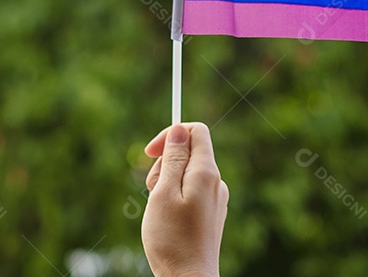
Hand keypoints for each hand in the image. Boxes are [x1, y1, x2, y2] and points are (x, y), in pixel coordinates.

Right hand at [140, 122, 228, 276]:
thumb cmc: (172, 238)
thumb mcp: (164, 192)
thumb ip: (173, 158)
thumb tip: (179, 129)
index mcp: (206, 172)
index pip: (195, 131)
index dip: (171, 134)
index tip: (151, 152)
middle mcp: (216, 182)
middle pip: (188, 153)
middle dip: (164, 163)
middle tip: (153, 191)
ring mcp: (215, 199)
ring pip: (186, 173)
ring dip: (167, 182)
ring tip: (159, 209)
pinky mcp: (210, 214)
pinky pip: (191, 191)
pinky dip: (174, 197)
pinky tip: (168, 219)